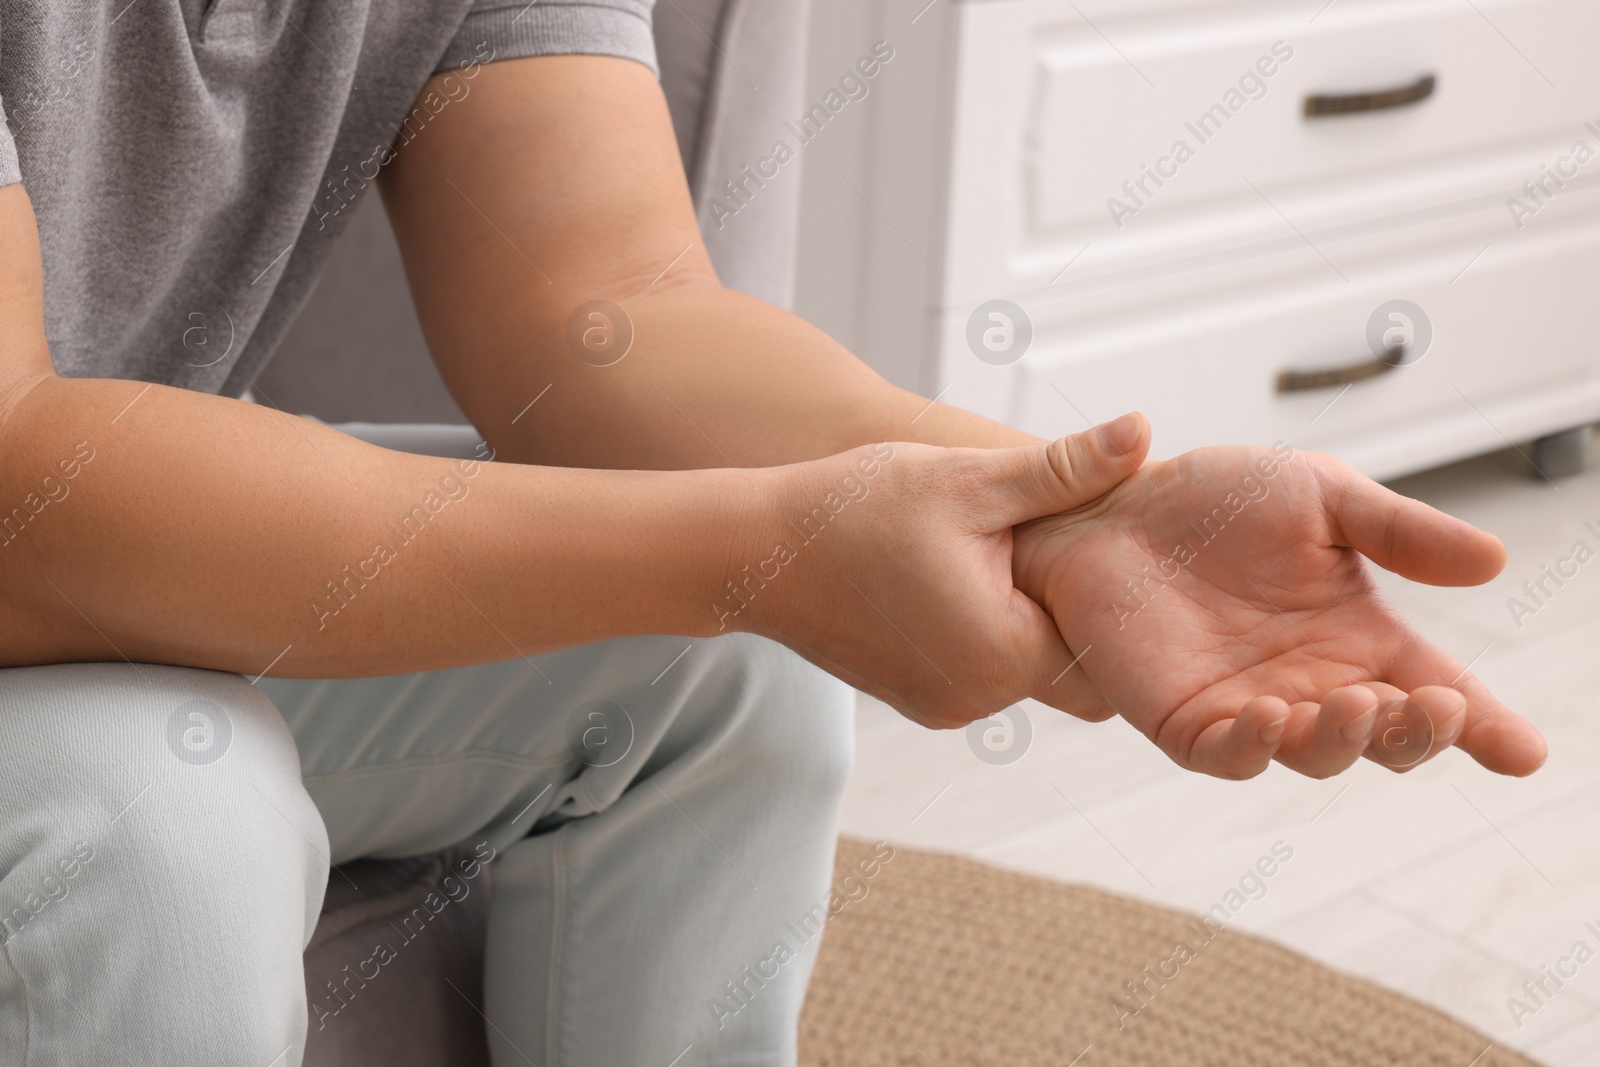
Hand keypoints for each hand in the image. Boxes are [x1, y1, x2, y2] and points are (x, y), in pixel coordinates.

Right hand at [732, 424, 1146, 728]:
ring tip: (1011, 554)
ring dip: (1029, 620)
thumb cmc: (857, 508)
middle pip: (1072, 667)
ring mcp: (946, 706)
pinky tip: (966, 577)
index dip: (1120, 597)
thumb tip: (1144, 433)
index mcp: (1004, 652)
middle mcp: (981, 698)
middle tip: (1063, 544)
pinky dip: (989, 632)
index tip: (1113, 545)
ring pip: (1026, 671)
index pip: (1108, 647)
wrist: (757, 550)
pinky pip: (983, 673)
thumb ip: (1064, 468)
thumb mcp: (969, 478)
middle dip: (1077, 611)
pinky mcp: (919, 700)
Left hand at [1012, 413, 1546, 779]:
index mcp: (1360, 636)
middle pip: (1386, 735)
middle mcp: (1314, 682)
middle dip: (1419, 732)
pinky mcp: (1185, 720)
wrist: (1113, 502)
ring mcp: (1250, 707)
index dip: (1483, 724)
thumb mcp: (1321, 496)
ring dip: (1344, 737)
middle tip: (1439, 707)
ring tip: (1357, 702)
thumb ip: (1401, 532)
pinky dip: (1255, 744)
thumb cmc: (1216, 501)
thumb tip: (1495, 561)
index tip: (1524, 750)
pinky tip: (1273, 717)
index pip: (1435, 689)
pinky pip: (1227, 753)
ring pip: (1314, 752)